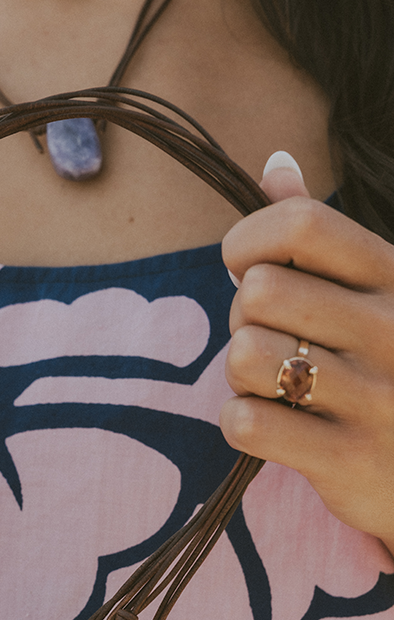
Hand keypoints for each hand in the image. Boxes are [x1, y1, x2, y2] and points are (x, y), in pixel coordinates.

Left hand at [221, 153, 393, 551]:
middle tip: (271, 341)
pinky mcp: (350, 457)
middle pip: (258, 292)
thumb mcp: (376, 293)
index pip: (300, 224)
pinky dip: (242, 424)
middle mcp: (393, 328)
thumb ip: (320, 235)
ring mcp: (376, 396)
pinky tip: (274, 428)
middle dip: (243, 319)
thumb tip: (274, 162)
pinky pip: (246, 421)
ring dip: (241, 375)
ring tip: (276, 386)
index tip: (248, 270)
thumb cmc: (390, 371)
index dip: (247, 242)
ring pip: (245, 356)